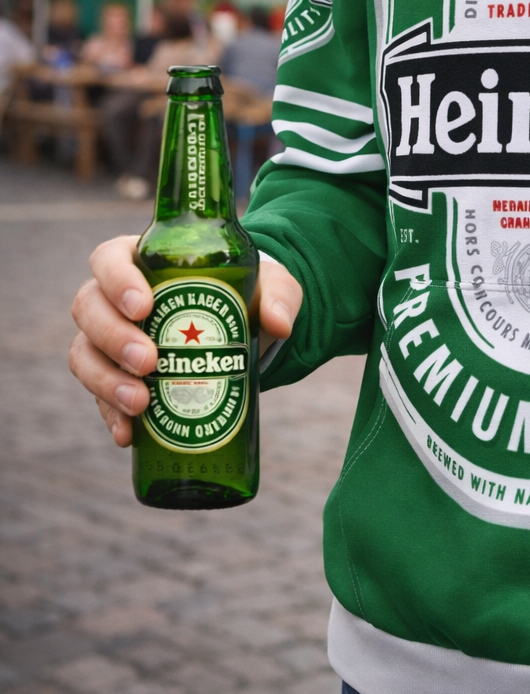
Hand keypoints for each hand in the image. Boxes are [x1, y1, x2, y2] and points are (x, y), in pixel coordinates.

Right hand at [69, 234, 302, 447]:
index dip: (117, 281)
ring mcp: (109, 340)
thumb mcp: (271, 287)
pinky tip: (128, 434)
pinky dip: (110, 415)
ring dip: (105, 380)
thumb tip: (279, 324)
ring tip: (140, 403)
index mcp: (142, 261)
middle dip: (113, 337)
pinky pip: (98, 397)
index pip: (109, 259)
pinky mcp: (114, 378)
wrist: (243, 332)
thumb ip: (280, 296)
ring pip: (84, 354)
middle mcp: (114, 298)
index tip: (144, 306)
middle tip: (150, 361)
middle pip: (88, 308)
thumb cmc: (247, 295)